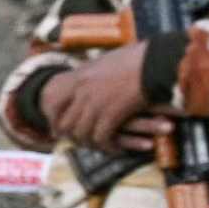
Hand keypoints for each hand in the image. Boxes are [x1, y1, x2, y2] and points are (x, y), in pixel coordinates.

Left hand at [34, 48, 156, 149]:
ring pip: (81, 133)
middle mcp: (81, 90)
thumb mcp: (106, 61)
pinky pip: (101, 138)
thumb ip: (94, 72)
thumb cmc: (138, 58)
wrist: (157, 61)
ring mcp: (94, 102)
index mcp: (79, 76)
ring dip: (90, 144)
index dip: (53, 116)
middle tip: (79, 142)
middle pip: (65, 122)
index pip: (51, 100)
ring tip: (99, 147)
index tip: (58, 125)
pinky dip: (107, 146)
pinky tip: (115, 148)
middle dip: (70, 136)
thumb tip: (92, 75)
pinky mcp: (111, 114)